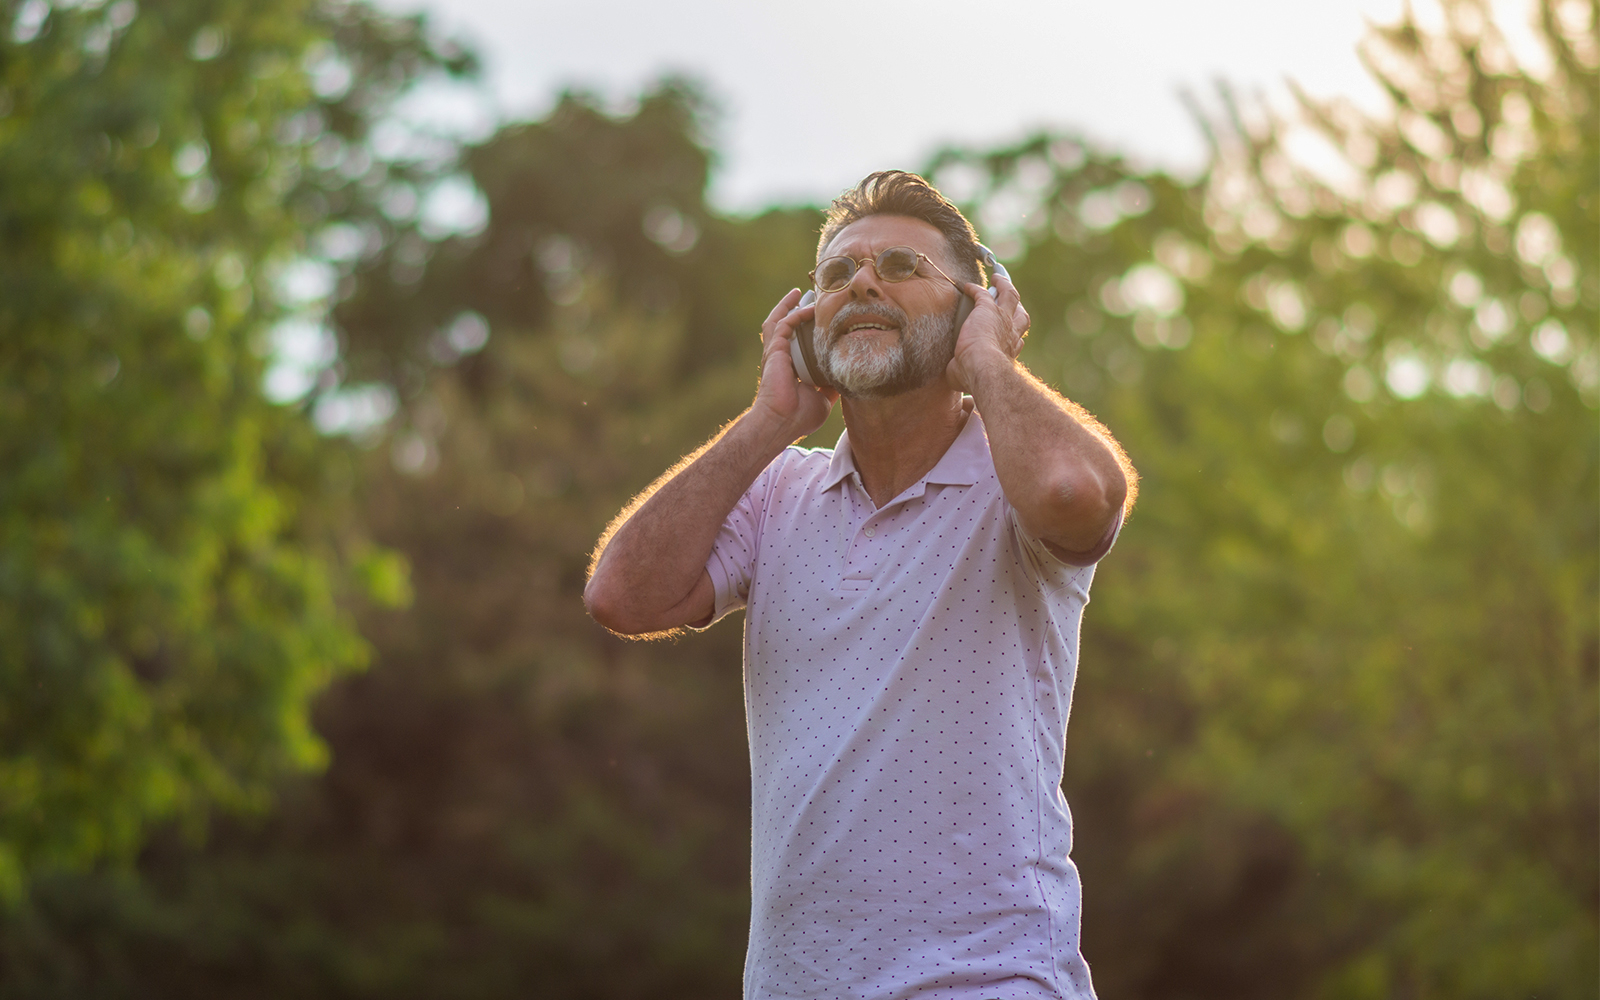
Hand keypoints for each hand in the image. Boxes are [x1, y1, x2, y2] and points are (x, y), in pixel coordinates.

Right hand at [754, 288, 837, 436]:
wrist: (783, 422)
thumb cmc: (799, 417)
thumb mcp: (824, 399)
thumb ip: (831, 386)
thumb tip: (845, 379)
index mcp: (790, 368)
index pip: (795, 342)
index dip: (804, 330)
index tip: (818, 320)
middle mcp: (781, 358)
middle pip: (784, 327)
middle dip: (793, 310)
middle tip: (807, 297)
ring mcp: (776, 353)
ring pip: (779, 320)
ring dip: (788, 306)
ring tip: (800, 293)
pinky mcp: (775, 351)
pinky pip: (785, 324)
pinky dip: (795, 313)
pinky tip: (808, 307)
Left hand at [947, 274, 1029, 392]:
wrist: (981, 368)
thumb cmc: (975, 377)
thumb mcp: (970, 376)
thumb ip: (965, 371)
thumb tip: (956, 373)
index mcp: (1009, 351)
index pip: (1016, 339)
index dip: (1012, 332)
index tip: (1006, 329)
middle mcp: (1011, 334)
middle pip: (1021, 314)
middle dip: (1016, 305)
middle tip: (1009, 297)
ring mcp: (1002, 319)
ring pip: (1010, 296)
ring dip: (1005, 286)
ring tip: (998, 279)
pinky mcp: (989, 309)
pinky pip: (984, 293)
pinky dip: (976, 289)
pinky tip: (968, 287)